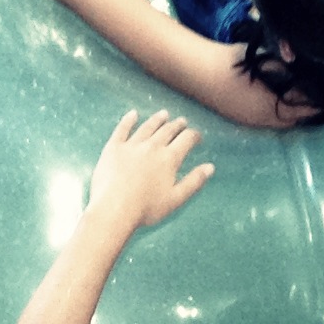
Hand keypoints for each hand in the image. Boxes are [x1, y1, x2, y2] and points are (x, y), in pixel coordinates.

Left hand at [86, 110, 213, 231]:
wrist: (113, 209)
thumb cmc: (146, 208)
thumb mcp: (176, 199)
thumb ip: (194, 182)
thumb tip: (210, 167)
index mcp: (169, 158)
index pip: (186, 139)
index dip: (194, 135)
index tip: (197, 136)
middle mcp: (152, 146)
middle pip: (167, 130)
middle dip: (177, 125)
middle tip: (181, 121)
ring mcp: (131, 145)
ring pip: (148, 127)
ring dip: (157, 119)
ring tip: (163, 114)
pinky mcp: (113, 147)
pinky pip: (122, 129)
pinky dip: (128, 120)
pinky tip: (133, 114)